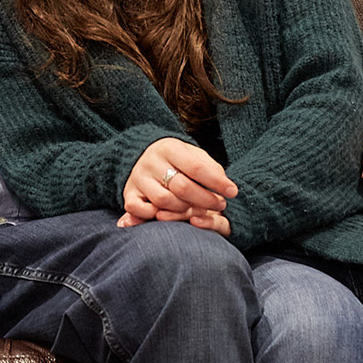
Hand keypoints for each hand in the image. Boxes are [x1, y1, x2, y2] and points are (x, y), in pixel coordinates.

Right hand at [120, 138, 236, 236]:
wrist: (142, 157)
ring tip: (196, 209)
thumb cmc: (176, 161)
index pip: (196, 167)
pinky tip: (167, 214)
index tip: (233, 192)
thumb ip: (210, 168)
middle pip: (182, 187)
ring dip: (184, 209)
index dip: (217, 182)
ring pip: (164, 201)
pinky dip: (153, 215)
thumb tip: (227, 186)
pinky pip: (139, 209)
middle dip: (205, 200)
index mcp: (169, 148)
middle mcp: (151, 161)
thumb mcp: (193, 156)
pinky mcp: (128, 194)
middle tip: (220, 205)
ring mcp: (138, 178)